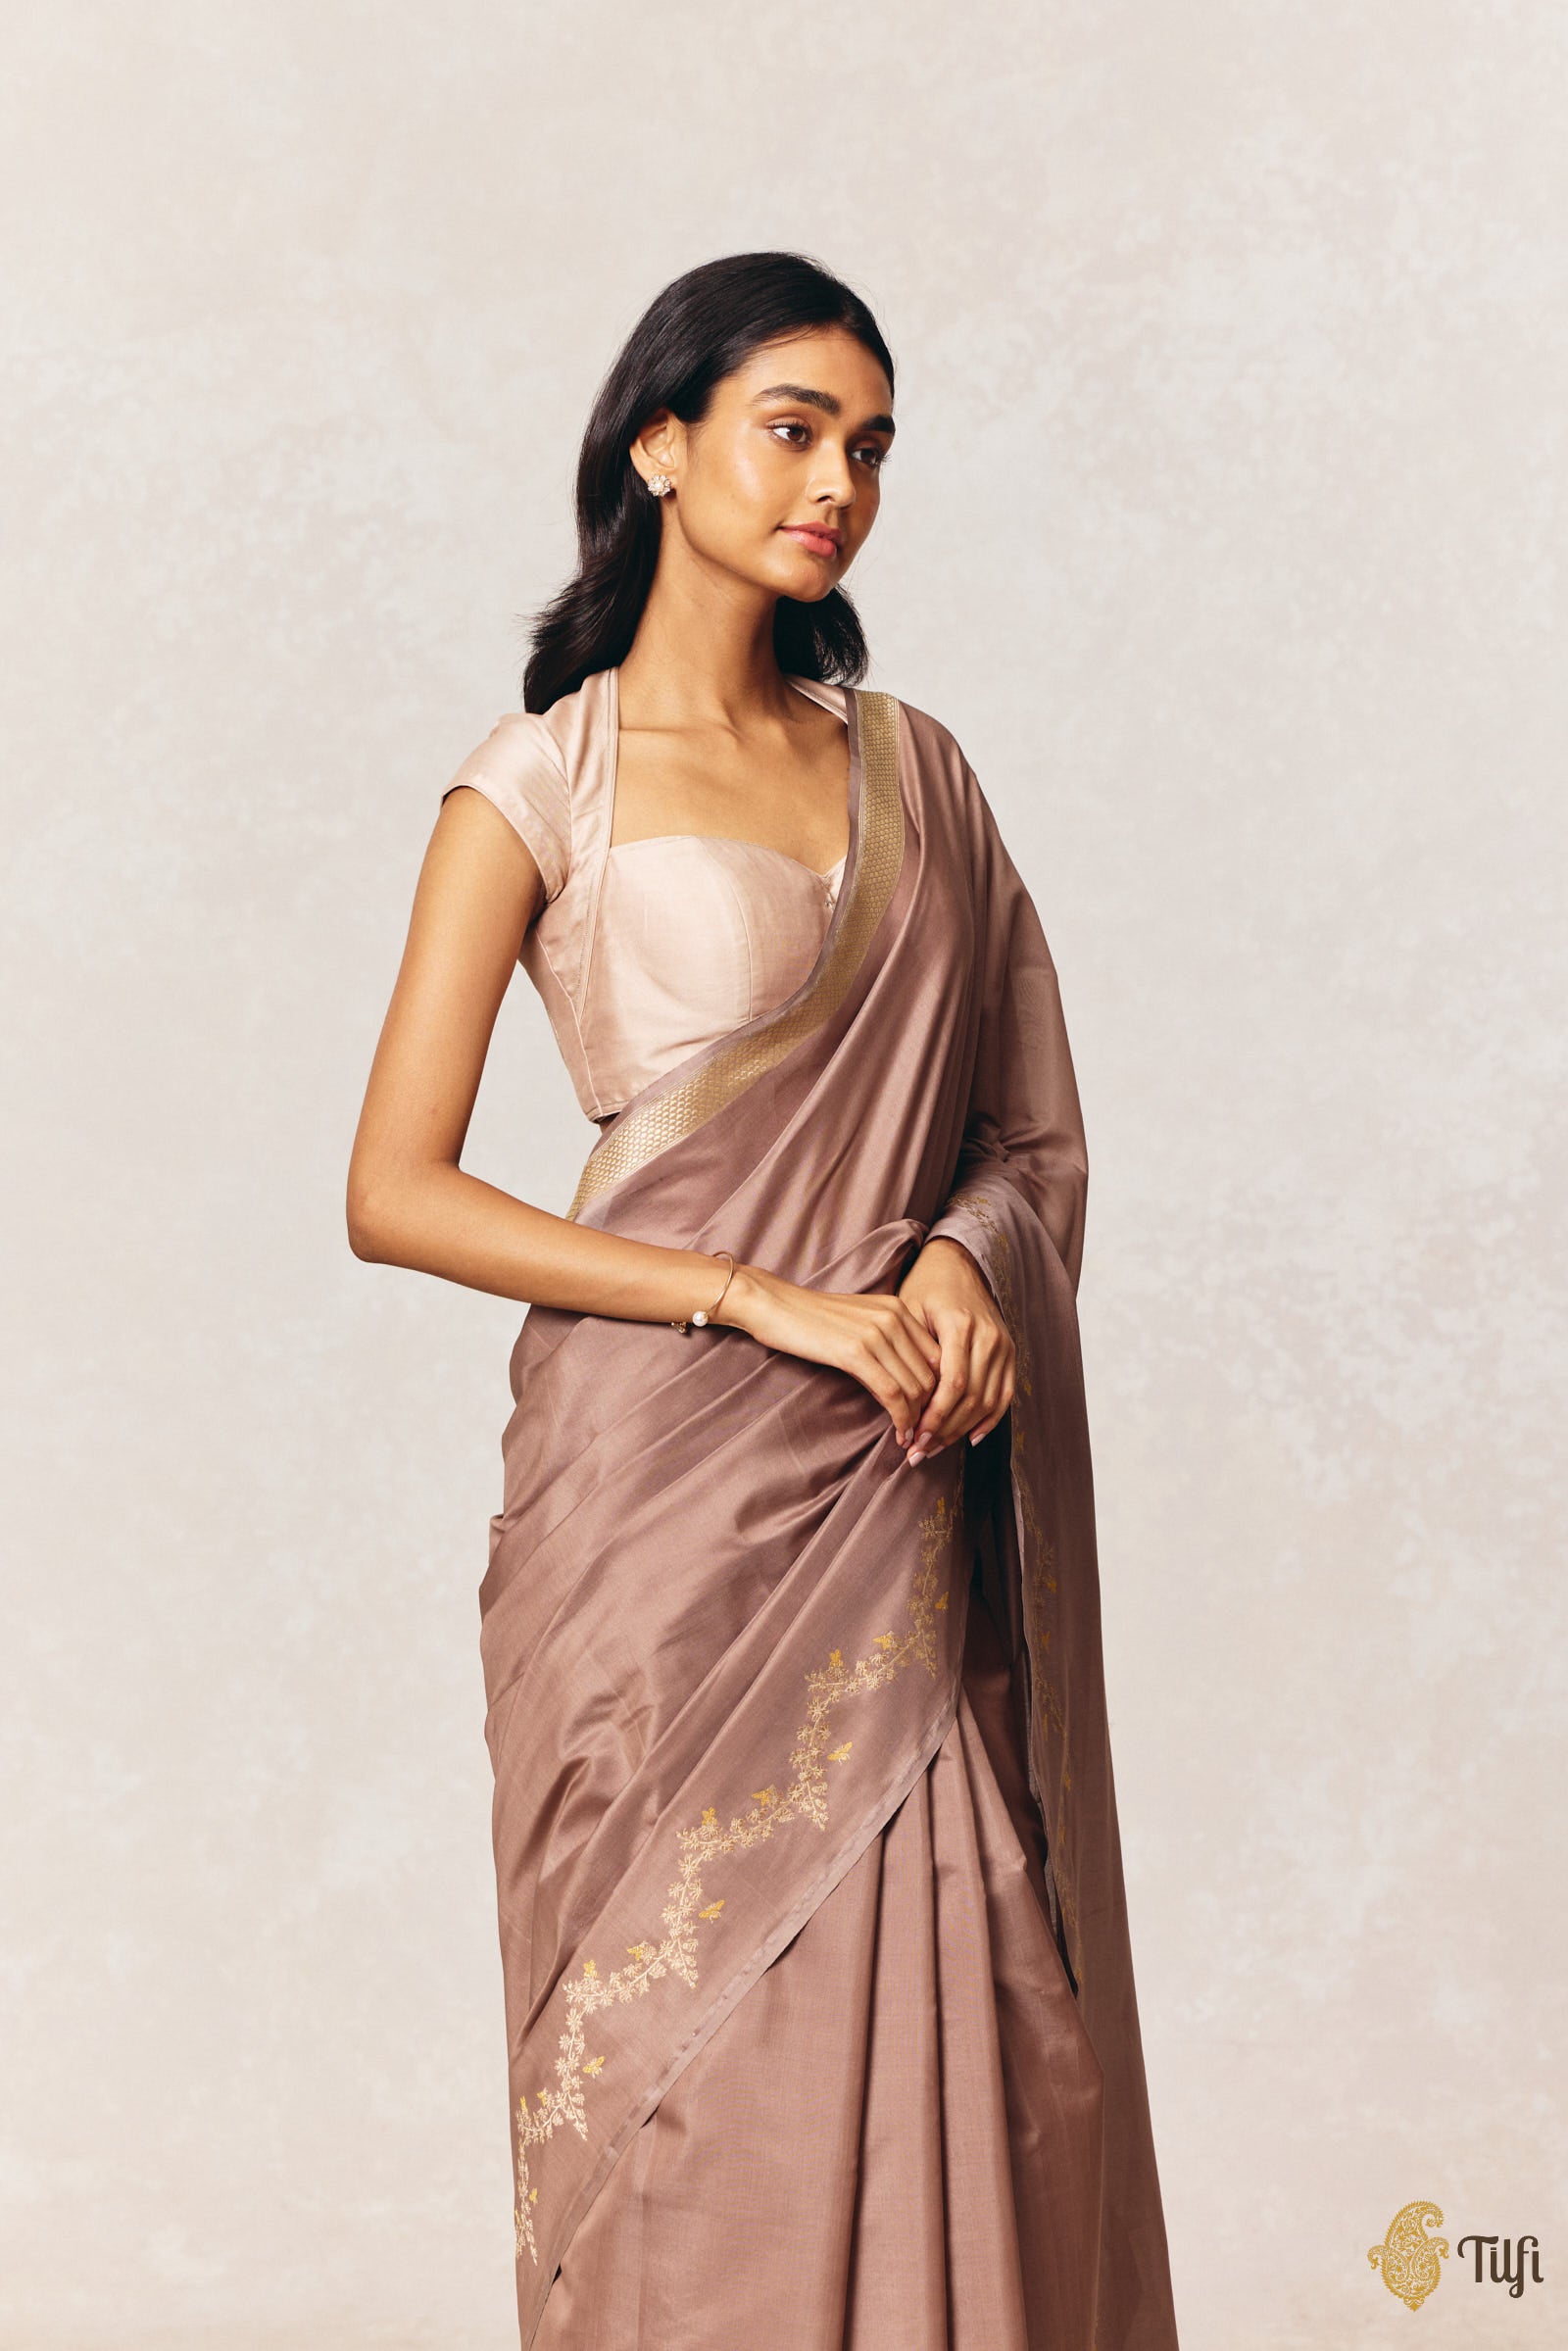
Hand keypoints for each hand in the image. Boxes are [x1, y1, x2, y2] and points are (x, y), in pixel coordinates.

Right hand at [716, 1264, 940, 1447]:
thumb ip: (888, 1344)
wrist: (773, 1304)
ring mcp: (876, 1333)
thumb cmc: (811, 1319)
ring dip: (916, 1420)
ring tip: (909, 1439)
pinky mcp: (855, 1352)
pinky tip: (897, 1433)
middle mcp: (894, 1317)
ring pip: (915, 1388)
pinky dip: (900, 1419)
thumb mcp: (859, 1323)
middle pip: (931, 1375)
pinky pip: (892, 1393)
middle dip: (931, 1411)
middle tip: (923, 1436)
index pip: (937, 1357)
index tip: (930, 1416)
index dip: (939, 1392)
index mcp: (898, 1308)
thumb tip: (911, 1387)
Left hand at [894, 1237, 1015, 1465]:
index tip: (913, 1438)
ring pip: (988, 1401)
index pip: (952, 1385)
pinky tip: (969, 1437)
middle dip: (945, 1430)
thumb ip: (910, 1354)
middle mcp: (988, 1336)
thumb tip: (903, 1404)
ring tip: (936, 1447)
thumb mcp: (908, 1312)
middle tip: (920, 1452)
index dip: (934, 1417)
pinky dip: (990, 1420)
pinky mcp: (1010, 1352)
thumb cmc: (924, 1289)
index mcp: (961, 1325)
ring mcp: (1003, 1344)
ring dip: (962, 1430)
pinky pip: (1005, 1394)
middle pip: (971, 1398)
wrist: (957, 1263)